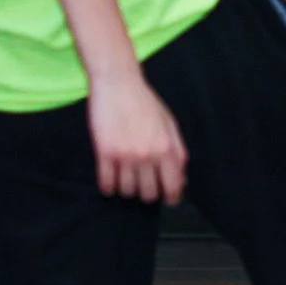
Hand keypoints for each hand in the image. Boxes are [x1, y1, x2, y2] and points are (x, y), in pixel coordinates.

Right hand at [87, 72, 188, 203]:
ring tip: (126, 179)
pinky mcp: (104, 153)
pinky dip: (108, 186)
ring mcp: (125, 155)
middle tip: (144, 186)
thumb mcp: (170, 124)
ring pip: (127, 191)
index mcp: (166, 148)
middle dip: (148, 193)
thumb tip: (181, 178)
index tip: (169, 200)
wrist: (118, 84)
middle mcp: (147, 155)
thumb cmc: (146, 102)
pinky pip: (106, 183)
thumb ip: (177, 151)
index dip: (172, 197)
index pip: (173, 185)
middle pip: (148, 193)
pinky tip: (110, 181)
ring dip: (127, 189)